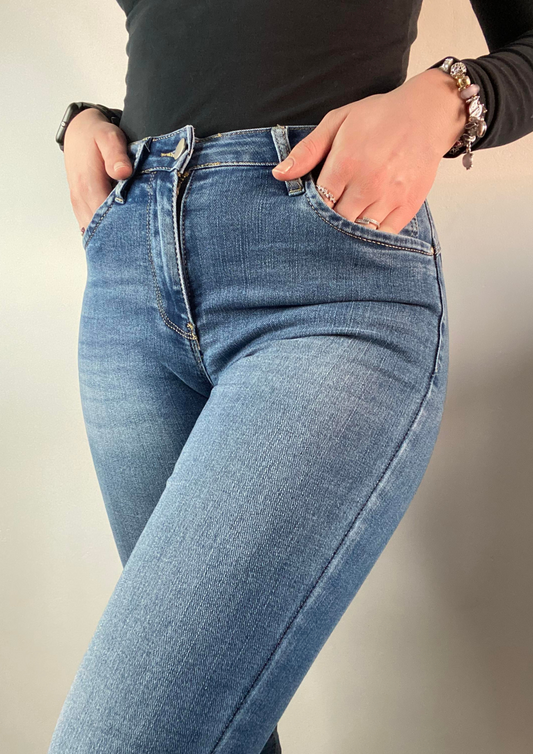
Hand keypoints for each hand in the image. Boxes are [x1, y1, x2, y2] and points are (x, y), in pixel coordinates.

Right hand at [63, 108, 132, 233]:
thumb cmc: (97, 135)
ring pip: (95, 230)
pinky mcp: (80, 206)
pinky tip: (121, 227)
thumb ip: (116, 155)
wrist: (78, 131)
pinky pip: (91, 226)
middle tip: (143, 235)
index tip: (143, 228)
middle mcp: (80, 198)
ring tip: (134, 232)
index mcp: (88, 185)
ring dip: (113, 232)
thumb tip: (123, 172)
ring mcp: (79, 204)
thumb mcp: (109, 137)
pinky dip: (105, 229)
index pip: (106, 218)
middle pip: (101, 229)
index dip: (125, 225)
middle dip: (121, 233)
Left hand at [272, 68, 467, 234]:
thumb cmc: (378, 117)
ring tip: (339, 229)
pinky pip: (384, 235)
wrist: (427, 115)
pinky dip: (371, 239)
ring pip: (359, 232)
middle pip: (336, 221)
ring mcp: (390, 196)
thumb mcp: (337, 122)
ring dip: (347, 234)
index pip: (317, 202)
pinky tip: (361, 233)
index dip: (310, 210)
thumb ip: (307, 151)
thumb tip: (279, 174)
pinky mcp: (408, 206)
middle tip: (320, 224)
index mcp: (346, 163)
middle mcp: (368, 183)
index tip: (306, 211)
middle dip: (326, 224)